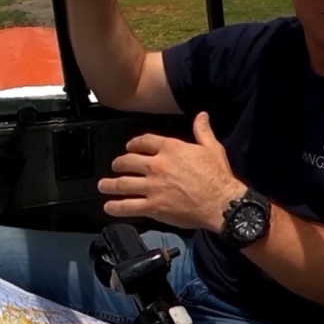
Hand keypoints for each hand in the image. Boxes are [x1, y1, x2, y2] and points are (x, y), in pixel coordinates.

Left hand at [98, 112, 247, 231]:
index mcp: (170, 149)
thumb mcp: (212, 148)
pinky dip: (116, 207)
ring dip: (110, 184)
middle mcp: (157, 166)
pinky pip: (129, 206)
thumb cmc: (218, 176)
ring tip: (103, 185)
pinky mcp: (153, 207)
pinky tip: (109, 207)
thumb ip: (203, 131)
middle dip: (119, 164)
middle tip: (115, 166)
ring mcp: (152, 187)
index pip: (144, 141)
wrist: (221, 202)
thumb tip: (202, 115)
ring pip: (123, 184)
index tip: (130, 147)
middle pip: (128, 161)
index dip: (134, 143)